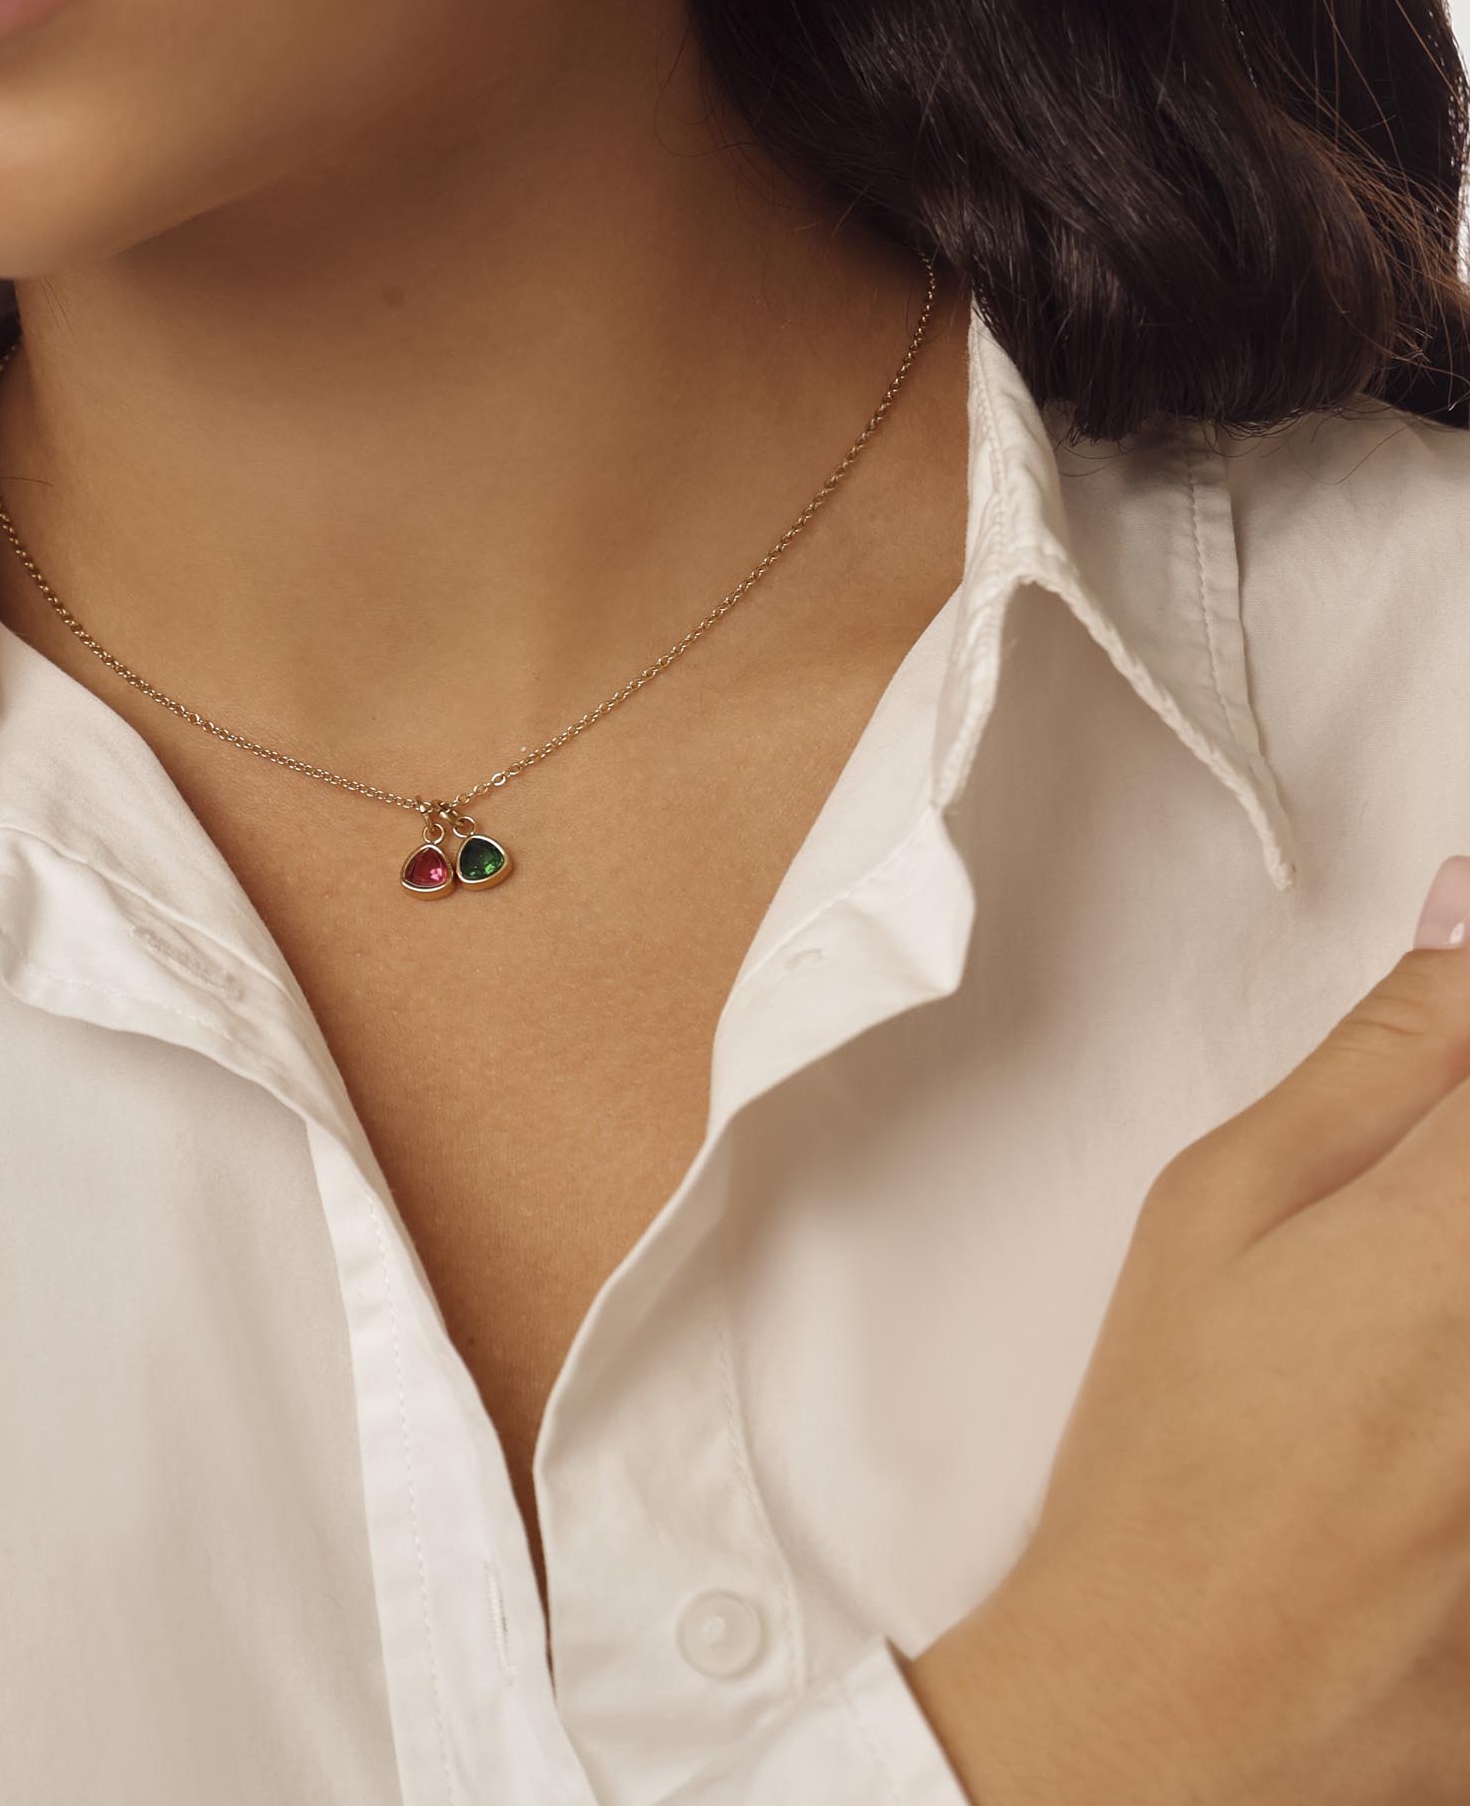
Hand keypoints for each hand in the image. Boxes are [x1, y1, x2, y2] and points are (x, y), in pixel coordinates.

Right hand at [902, 856, 1469, 1805]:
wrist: (1188, 1696)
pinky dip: (1439, 1380)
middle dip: (1432, 1186)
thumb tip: (1467, 920)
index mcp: (1459, 1227)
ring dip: (1432, 1282)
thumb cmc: (1177, 1448)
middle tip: (1365, 1258)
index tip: (1417, 1116)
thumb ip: (1376, 1061)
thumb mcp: (1218, 1212)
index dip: (1465, 1039)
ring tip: (1366, 1356)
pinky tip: (1398, 1423)